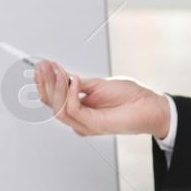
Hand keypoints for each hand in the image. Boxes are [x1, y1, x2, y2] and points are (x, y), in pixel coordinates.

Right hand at [32, 61, 171, 138]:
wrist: (148, 106)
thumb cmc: (129, 97)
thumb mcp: (98, 83)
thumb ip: (77, 82)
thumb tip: (59, 72)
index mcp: (78, 109)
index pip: (54, 98)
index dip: (45, 82)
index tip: (41, 65)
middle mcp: (78, 119)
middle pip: (52, 103)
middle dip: (45, 82)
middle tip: (43, 66)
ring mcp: (84, 124)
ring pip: (58, 108)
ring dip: (54, 86)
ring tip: (54, 70)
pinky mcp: (92, 125)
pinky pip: (72, 109)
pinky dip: (70, 93)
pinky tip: (74, 80)